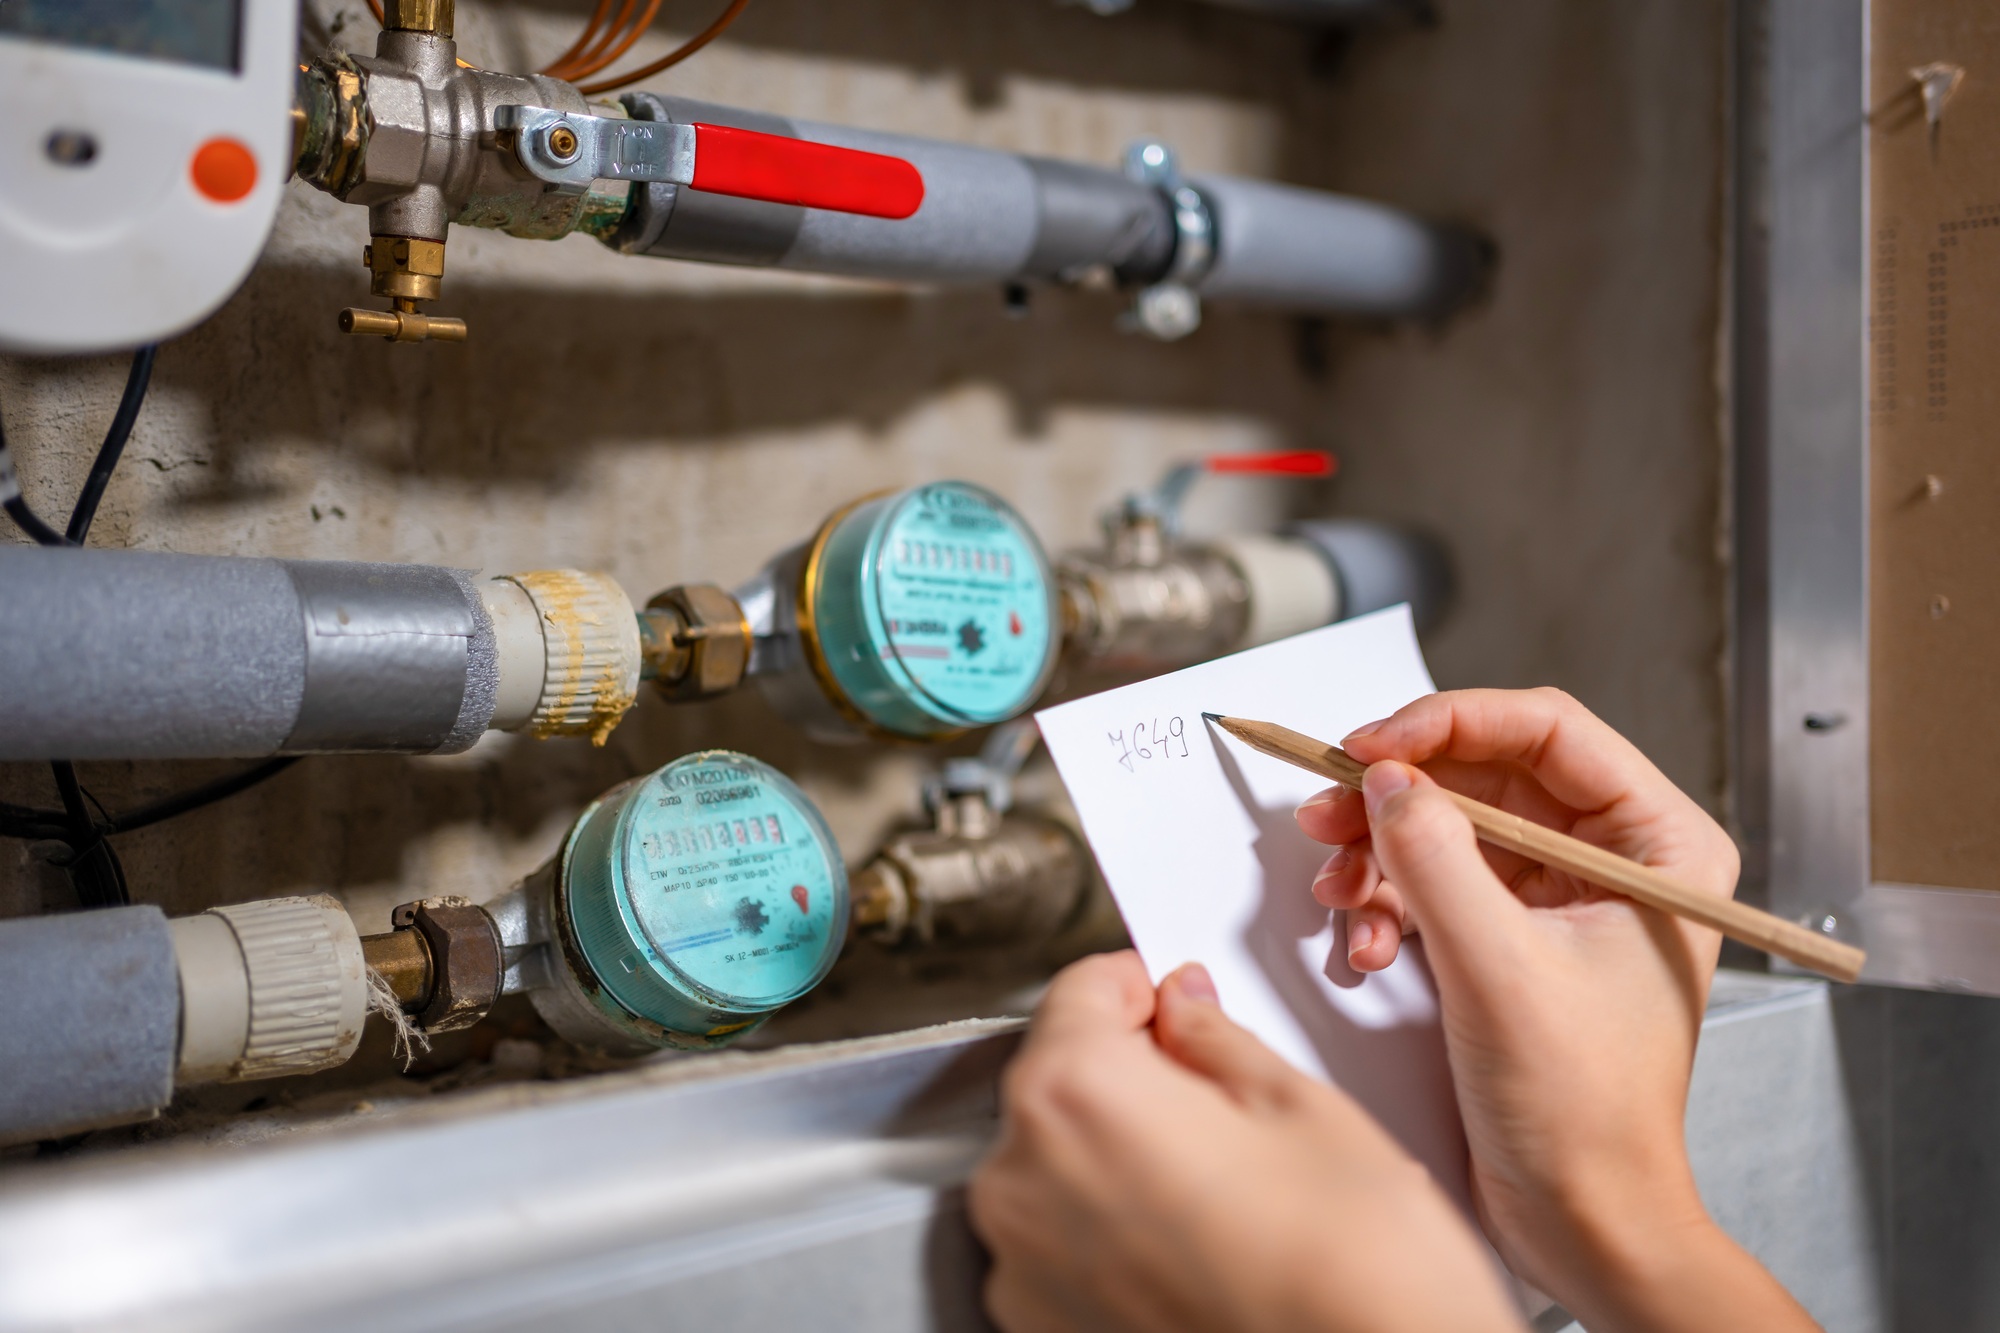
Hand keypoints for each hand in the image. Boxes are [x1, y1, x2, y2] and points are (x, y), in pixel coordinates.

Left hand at [968, 950, 1520, 1332]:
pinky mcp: (1041, 1328)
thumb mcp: (1300, 1106)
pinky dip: (1113, 1233)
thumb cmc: (1353, 1274)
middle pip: (1062, 1079)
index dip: (1142, 984)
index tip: (1175, 997)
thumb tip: (1183, 1007)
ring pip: (1061, 1164)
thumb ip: (1215, 1036)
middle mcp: (1021, 1180)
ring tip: (1223, 1191)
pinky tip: (1198, 1248)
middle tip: (1221, 1101)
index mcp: (1074, 1095)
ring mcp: (1023, 1266)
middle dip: (1132, 1074)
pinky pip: (1063, 1244)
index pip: (1081, 988)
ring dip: (1120, 1156)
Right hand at [1294, 688, 1814, 1330]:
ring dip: (1380, 852)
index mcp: (1660, 845)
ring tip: (1340, 890)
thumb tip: (1385, 778)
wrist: (1580, 1218)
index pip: (1547, 730)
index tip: (1373, 746)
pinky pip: (1432, 879)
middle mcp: (1613, 858)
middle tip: (1328, 809)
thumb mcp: (1500, 968)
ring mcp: (1557, 896)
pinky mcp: (1509, 934)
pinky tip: (1368, 942)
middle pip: (1484, 771)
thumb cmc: (1587, 1114)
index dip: (1448, 723)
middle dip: (1397, 794)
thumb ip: (1436, 858)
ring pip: (1447, 824)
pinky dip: (1387, 902)